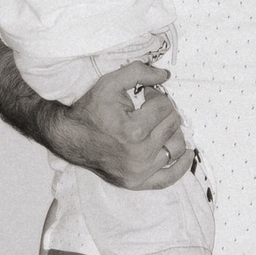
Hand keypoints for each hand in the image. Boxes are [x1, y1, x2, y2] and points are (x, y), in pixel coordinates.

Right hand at [47, 52, 187, 192]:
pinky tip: (186, 154)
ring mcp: (139, 171)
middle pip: (172, 125)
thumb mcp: (110, 83)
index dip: (156, 95)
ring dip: (173, 132)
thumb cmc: (90, 111)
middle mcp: (139, 154)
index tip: (145, 95)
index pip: (164, 107)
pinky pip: (168, 178)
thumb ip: (139, 72)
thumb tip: (165, 74)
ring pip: (176, 147)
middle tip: (151, 108)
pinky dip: (181, 166)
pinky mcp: (137, 182)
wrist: (69, 137)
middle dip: (164, 111)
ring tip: (161, 125)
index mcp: (134, 131)